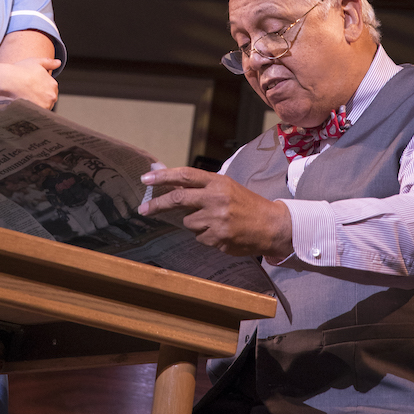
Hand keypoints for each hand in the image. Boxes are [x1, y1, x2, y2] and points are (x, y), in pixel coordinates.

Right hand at [0, 57, 60, 110]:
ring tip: (26, 99)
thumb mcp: (36, 62)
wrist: (8, 80)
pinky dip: (32, 111)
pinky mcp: (37, 112)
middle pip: (48, 100)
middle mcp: (52, 96)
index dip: (41, 89)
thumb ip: (49, 62)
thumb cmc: (20, 70)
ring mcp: (45, 105)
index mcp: (53, 84)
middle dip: (40, 98)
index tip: (33, 88)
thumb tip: (58, 63)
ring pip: (43, 107)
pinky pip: (36, 114)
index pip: (51, 90)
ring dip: (37, 105)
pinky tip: (25, 105)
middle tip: (28, 93)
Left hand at [139, 165, 292, 259]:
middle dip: (157, 204)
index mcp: (218, 182)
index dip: (163, 176)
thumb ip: (198, 185)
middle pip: (178, 199)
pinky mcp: (219, 238)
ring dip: (194, 223)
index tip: (145, 178)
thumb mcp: (224, 187)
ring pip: (188, 222)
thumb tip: (167, 180)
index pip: (185, 175)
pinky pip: (200, 237)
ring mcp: (217, 220)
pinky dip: (206, 235)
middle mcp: (216, 198)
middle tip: (142, 209)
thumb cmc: (245, 204)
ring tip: (214, 221)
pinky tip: (222, 232)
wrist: (271, 225)